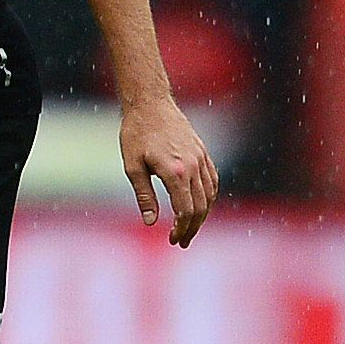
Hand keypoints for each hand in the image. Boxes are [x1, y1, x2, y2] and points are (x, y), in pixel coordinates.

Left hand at [119, 96, 217, 247]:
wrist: (150, 103)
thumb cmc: (136, 132)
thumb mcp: (132, 165)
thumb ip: (144, 195)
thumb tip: (151, 222)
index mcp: (175, 172)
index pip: (186, 211)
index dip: (181, 229)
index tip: (173, 240)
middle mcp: (193, 166)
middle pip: (200, 207)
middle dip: (192, 228)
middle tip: (181, 241)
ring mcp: (201, 158)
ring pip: (209, 195)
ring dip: (202, 215)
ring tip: (190, 228)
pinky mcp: (203, 152)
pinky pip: (212, 180)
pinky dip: (209, 197)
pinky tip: (200, 205)